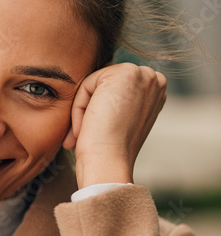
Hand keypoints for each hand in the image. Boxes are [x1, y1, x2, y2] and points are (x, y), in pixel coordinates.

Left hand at [61, 62, 166, 188]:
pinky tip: (85, 128)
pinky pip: (87, 85)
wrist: (109, 162)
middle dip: (90, 108)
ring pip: (94, 84)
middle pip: (104, 82)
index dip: (100, 110)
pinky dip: (79, 108)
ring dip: (83, 111)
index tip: (96, 135)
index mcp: (156, 93)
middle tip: (84, 135)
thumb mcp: (121, 121)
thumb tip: (100, 92)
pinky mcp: (124, 73)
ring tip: (82, 134)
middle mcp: (154, 80)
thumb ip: (118, 100)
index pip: (116, 87)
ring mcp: (142, 75)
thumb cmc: (111, 150)